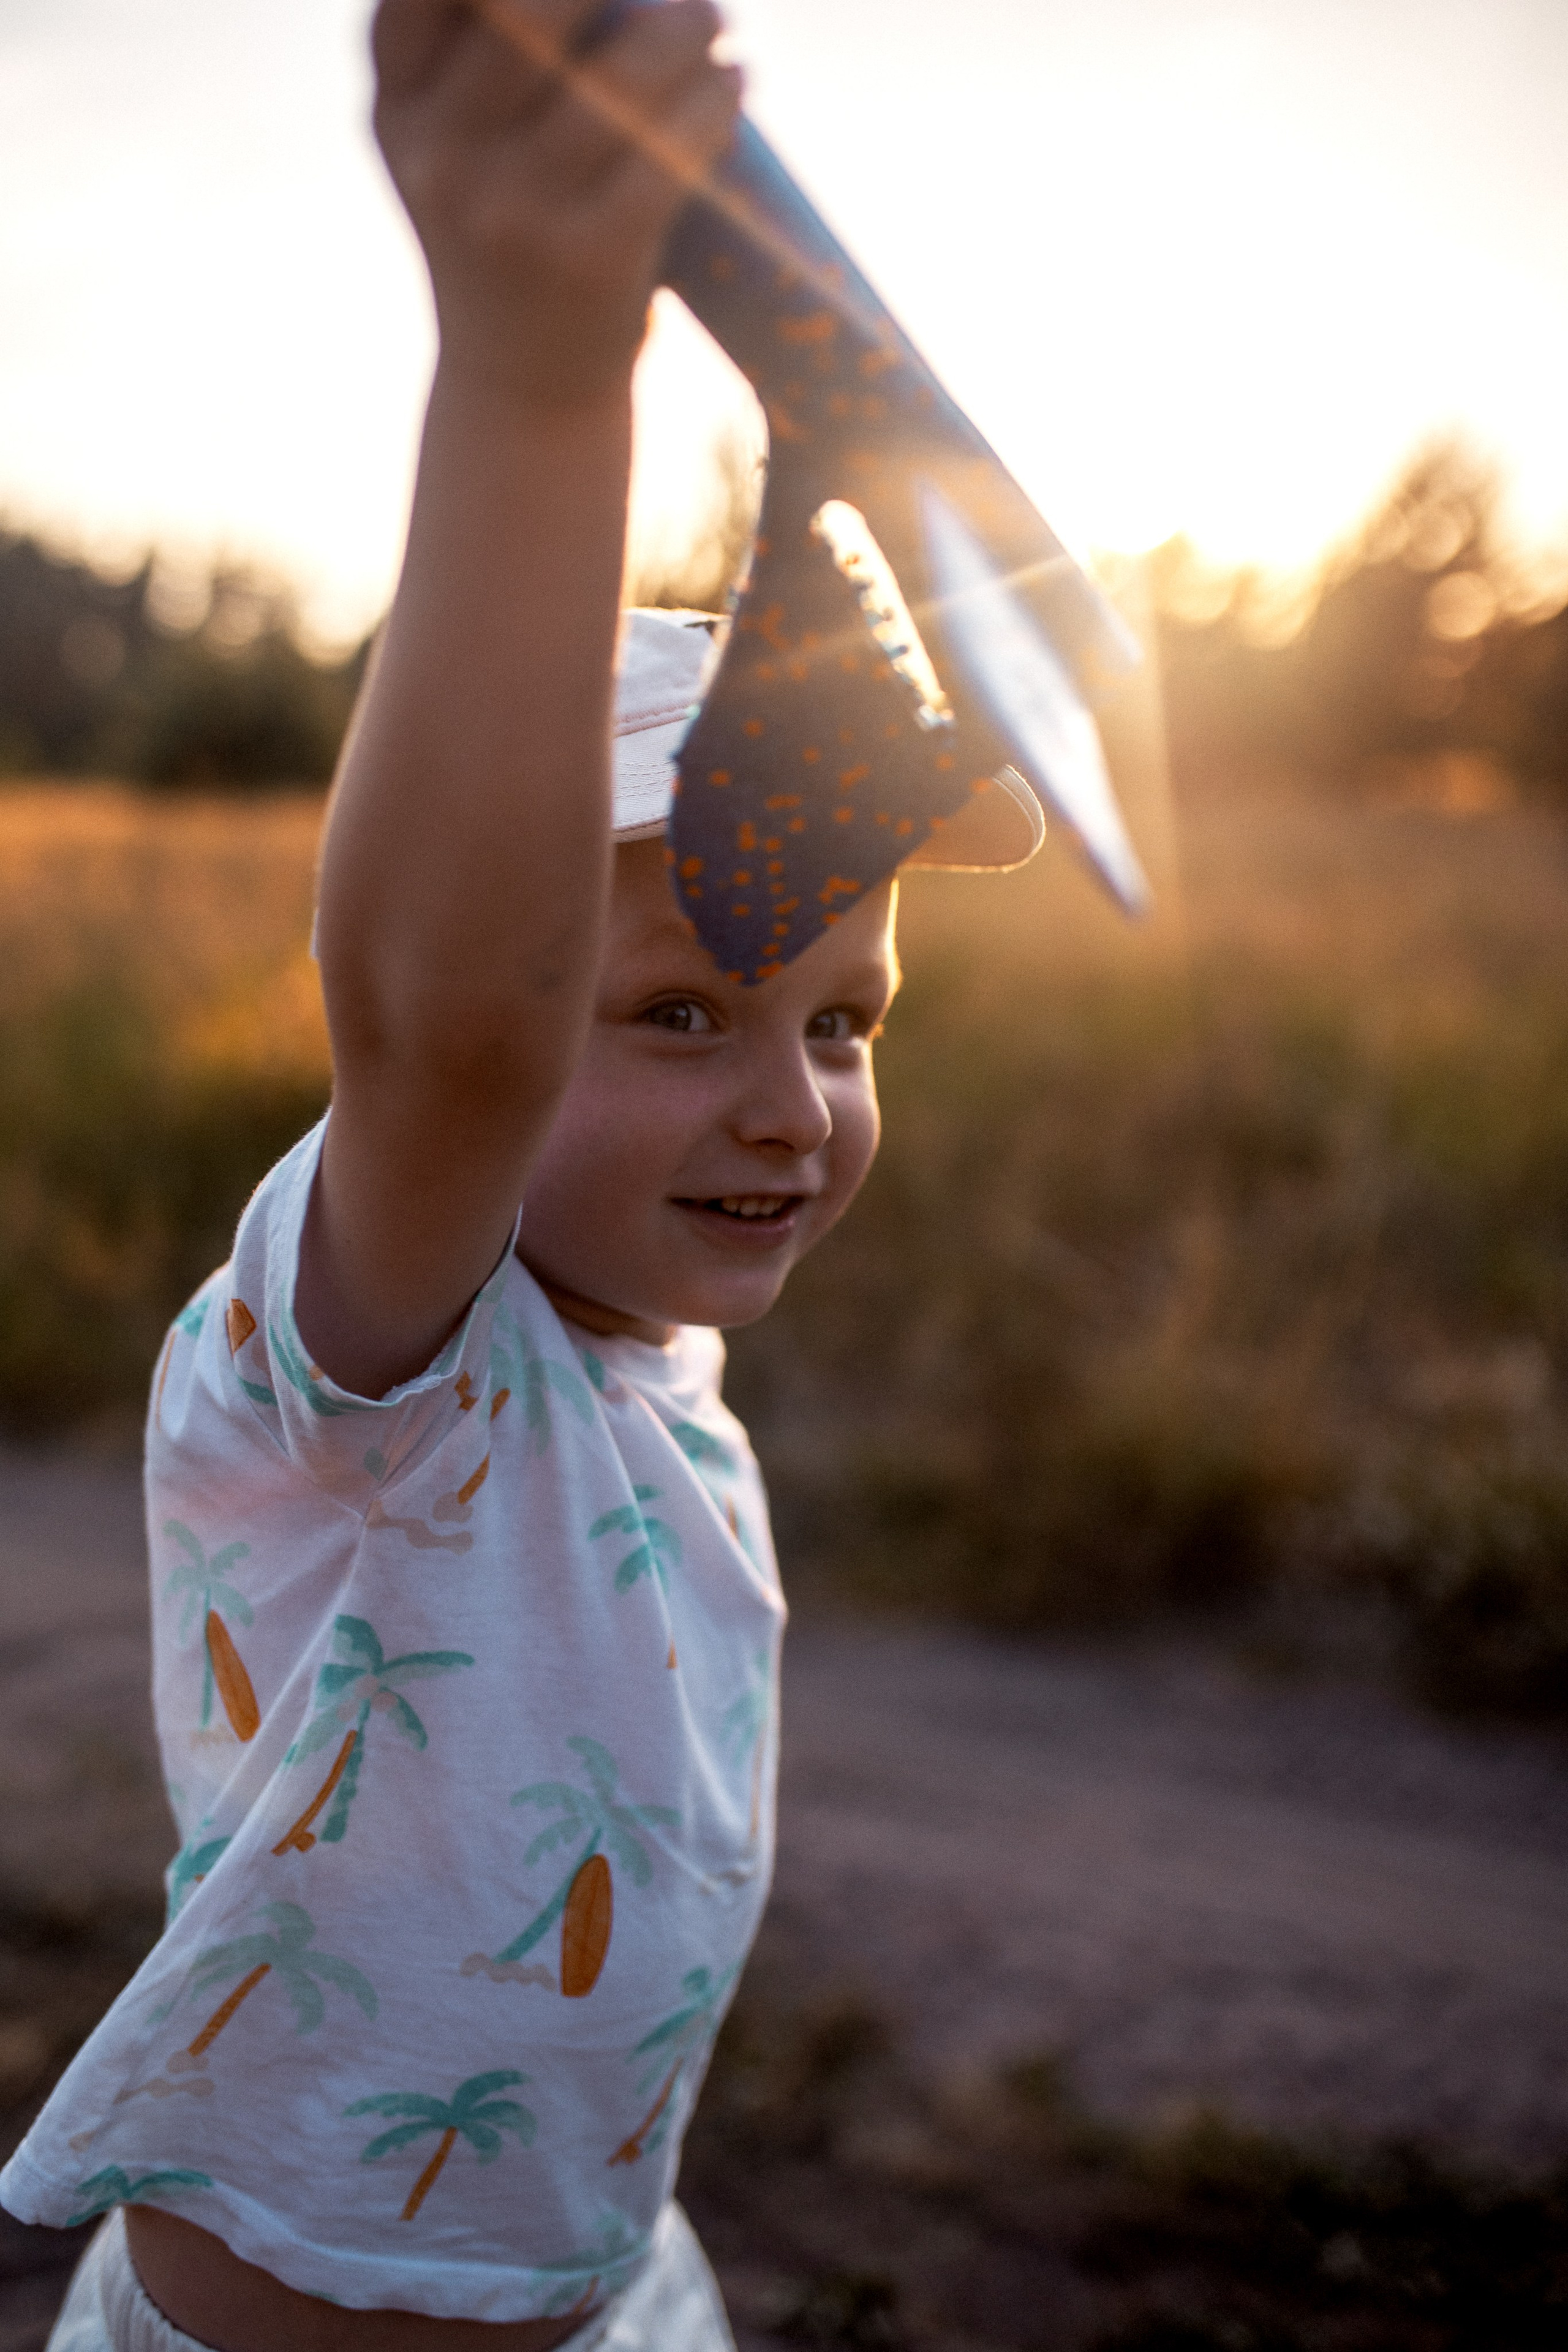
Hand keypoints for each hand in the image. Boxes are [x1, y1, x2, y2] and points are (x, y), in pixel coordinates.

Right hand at [373, 0, 740, 408]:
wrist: (521, 389)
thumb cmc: (504, 240)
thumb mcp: (454, 149)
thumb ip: (479, 54)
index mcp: (398, 110)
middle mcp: (442, 158)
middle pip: (531, 9)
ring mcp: (514, 214)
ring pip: (617, 78)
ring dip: (685, 27)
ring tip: (712, 23)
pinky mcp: (589, 260)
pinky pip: (668, 151)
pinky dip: (713, 101)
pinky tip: (732, 83)